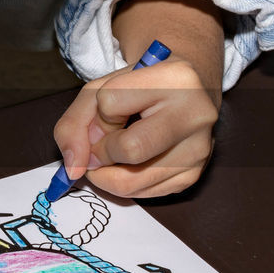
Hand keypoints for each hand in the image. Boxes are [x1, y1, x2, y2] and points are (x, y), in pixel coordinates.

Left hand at [53, 57, 218, 197]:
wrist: (180, 94)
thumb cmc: (138, 90)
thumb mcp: (100, 89)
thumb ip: (74, 123)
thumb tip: (74, 168)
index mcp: (174, 78)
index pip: (110, 103)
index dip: (98, 113)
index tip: (108, 111)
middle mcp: (196, 114)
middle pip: (129, 150)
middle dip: (100, 152)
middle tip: (100, 144)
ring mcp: (199, 149)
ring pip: (132, 182)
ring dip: (107, 173)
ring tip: (112, 154)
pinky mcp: (194, 175)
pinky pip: (143, 193)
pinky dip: (125, 182)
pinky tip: (131, 163)